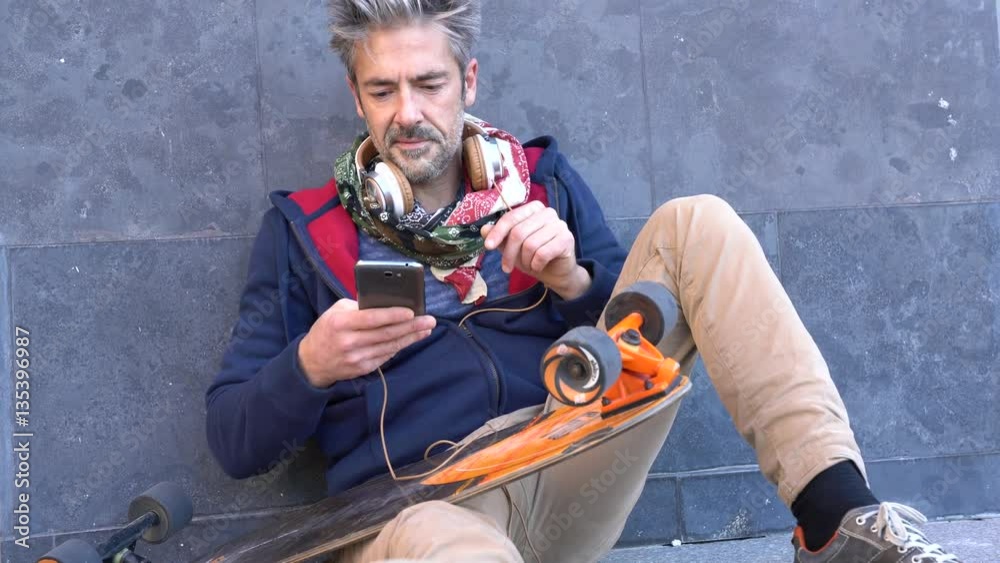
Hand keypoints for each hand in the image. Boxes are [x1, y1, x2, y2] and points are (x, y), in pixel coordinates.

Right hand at [297, 299, 435, 387]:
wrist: (312, 361)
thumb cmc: (327, 329)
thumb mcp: (336, 311)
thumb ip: (359, 307)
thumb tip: (387, 302)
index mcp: (341, 323)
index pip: (372, 319)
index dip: (393, 315)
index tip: (412, 312)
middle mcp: (349, 342)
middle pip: (386, 334)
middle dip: (411, 327)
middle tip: (429, 320)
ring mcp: (356, 358)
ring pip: (390, 347)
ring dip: (410, 338)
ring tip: (426, 329)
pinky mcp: (362, 369)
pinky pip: (386, 356)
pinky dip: (399, 347)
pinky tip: (411, 339)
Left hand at [481, 201, 591, 299]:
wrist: (556, 272)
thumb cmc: (533, 256)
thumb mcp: (512, 247)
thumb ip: (500, 236)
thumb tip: (483, 229)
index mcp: (533, 209)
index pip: (511, 217)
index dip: (497, 232)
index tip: (488, 246)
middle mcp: (548, 212)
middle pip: (519, 232)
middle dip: (509, 253)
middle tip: (506, 268)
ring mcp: (559, 225)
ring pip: (530, 244)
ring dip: (525, 261)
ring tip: (528, 266)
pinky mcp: (566, 239)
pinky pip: (542, 253)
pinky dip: (536, 265)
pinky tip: (538, 267)